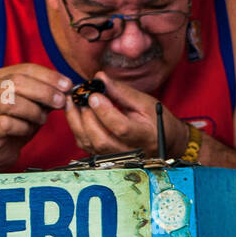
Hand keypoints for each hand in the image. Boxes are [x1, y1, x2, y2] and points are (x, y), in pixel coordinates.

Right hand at [0, 64, 70, 170]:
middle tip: (60, 102)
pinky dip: (22, 127)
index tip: (67, 85)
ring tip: (42, 119)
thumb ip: (46, 96)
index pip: (28, 69)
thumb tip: (67, 90)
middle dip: (44, 91)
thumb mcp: (33, 106)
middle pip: (19, 82)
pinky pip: (7, 123)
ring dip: (33, 111)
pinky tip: (27, 130)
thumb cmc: (15, 124)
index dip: (49, 76)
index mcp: (4, 77)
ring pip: (11, 102)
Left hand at [63, 72, 187, 158]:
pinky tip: (74, 113)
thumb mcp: (145, 103)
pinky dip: (77, 129)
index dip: (105, 112)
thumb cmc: (157, 121)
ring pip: (90, 145)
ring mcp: (116, 158)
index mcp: (145, 136)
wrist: (164, 143)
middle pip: (102, 140)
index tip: (94, 95)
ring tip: (72, 102)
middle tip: (80, 97)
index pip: (121, 127)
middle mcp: (130, 152)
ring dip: (77, 122)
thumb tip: (100, 78)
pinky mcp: (105, 158)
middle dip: (87, 117)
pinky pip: (86, 146)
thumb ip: (121, 92)